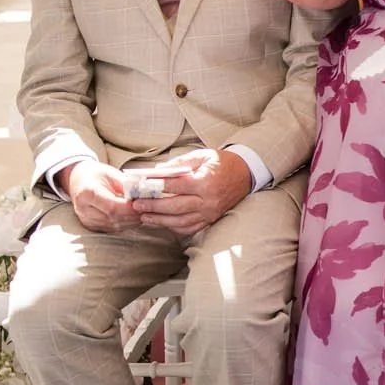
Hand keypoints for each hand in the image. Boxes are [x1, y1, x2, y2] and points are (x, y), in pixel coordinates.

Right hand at [63, 160, 141, 232]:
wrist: (78, 181)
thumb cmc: (95, 175)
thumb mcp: (110, 173)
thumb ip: (125, 183)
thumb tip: (142, 192)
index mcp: (87, 193)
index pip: (112, 207)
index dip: (129, 208)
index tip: (142, 203)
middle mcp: (84, 210)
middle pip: (114, 218)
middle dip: (133, 214)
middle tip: (147, 207)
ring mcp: (87, 220)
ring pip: (115, 226)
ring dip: (131, 221)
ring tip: (142, 211)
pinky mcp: (92, 226)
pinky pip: (112, 229)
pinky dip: (126, 223)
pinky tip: (133, 216)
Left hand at [132, 148, 252, 235]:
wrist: (246, 174)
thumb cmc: (223, 163)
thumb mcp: (202, 156)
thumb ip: (180, 163)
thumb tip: (157, 171)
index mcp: (205, 182)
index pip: (175, 186)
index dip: (156, 186)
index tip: (141, 187)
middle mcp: (208, 200)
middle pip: (175, 206)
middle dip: (153, 206)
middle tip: (137, 205)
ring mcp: (210, 213)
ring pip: (180, 221)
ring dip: (160, 220)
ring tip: (144, 217)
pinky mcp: (211, 219)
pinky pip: (190, 228)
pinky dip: (174, 227)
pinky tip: (162, 223)